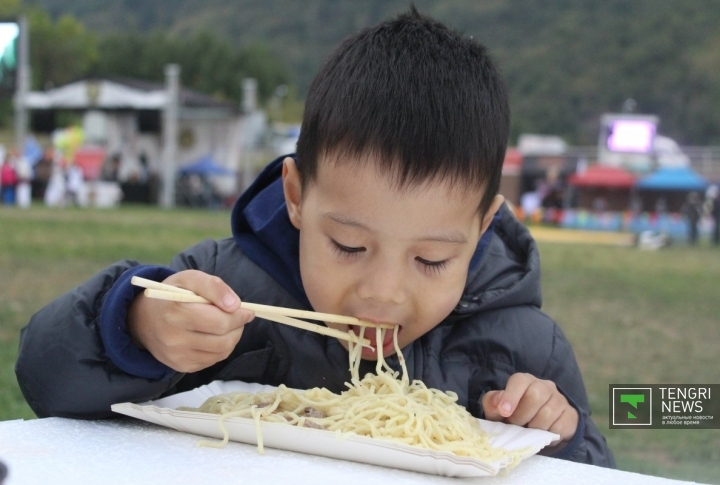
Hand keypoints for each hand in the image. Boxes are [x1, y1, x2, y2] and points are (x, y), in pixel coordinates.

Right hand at [127, 270, 253, 372]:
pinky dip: (221, 348)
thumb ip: (213, 286)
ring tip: (229, 325)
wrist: (143, 319)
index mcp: (175, 312)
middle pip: (223, 340)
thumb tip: (235, 305)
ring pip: (221, 352)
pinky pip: (213, 360)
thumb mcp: (189, 279)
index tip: (246, 310)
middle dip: (238, 327)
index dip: (239, 316)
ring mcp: (177, 355)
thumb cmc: (172, 295)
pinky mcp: (181, 366)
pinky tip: (215, 336)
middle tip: (240, 317)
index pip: (219, 322)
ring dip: (233, 338)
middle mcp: (174, 338)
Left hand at [481, 373, 578, 448]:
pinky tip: (542, 434)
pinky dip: (547, 435)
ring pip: (547, 414)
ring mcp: (559, 399)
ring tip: (527, 431)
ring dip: (533, 428)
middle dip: (521, 416)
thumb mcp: (498, 409)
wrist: (538, 428)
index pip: (519, 381)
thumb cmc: (514, 414)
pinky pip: (559, 427)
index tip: (504, 412)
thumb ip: (493, 403)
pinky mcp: (570, 415)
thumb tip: (497, 402)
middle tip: (515, 425)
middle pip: (535, 396)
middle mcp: (544, 386)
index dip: (511, 396)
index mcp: (525, 381)